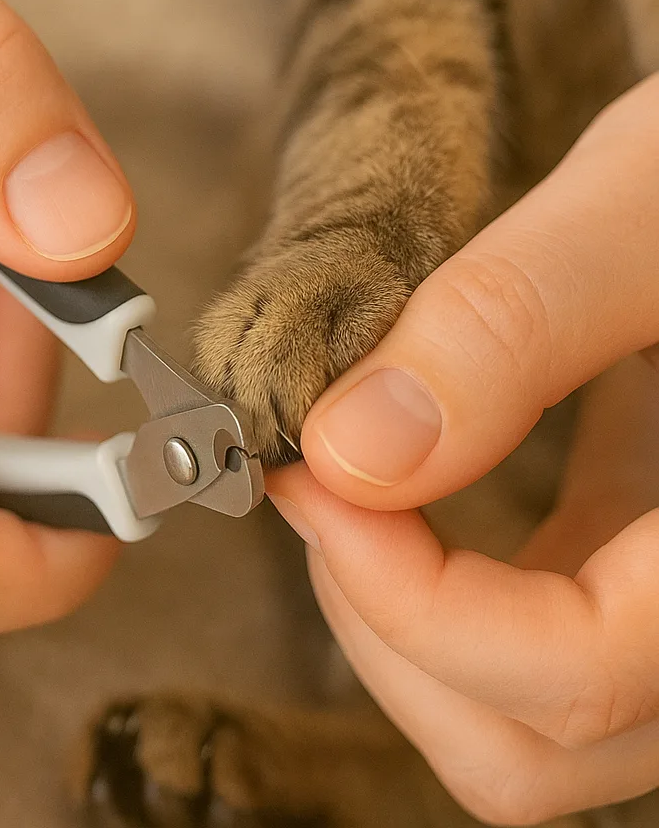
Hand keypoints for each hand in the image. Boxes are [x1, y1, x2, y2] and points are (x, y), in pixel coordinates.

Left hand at [266, 72, 658, 822]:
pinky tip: (428, 477)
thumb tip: (350, 450)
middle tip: (319, 480)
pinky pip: (555, 642)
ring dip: (407, 620)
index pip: (578, 676)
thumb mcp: (653, 193)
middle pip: (532, 742)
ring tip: (357, 482)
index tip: (311, 476)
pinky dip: (458, 589)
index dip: (409, 601)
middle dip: (387, 625)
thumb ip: (516, 319)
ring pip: (529, 718)